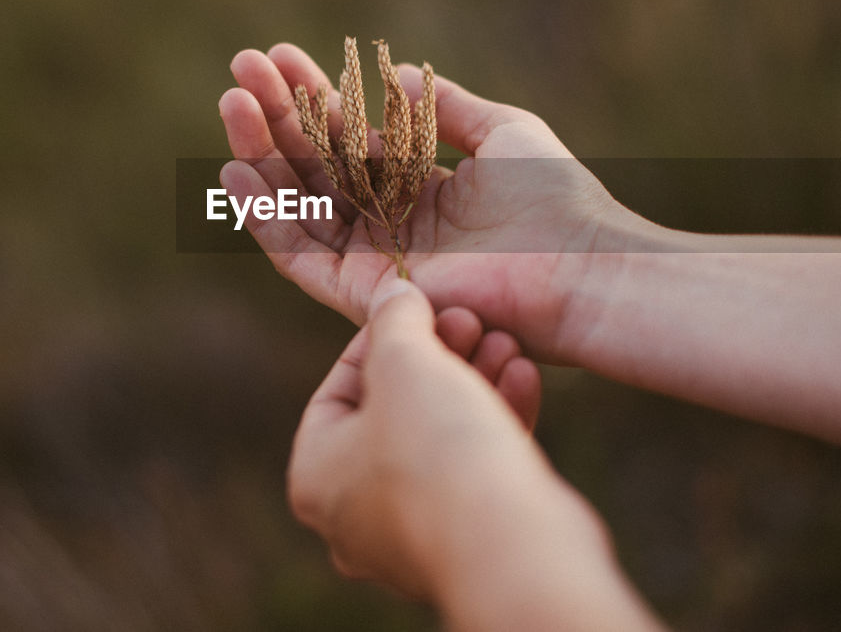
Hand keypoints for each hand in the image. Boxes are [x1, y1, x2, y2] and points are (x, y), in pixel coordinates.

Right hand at [219, 43, 651, 362]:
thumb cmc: (555, 200)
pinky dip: (266, 215)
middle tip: (242, 67)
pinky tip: (238, 170)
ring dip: (260, 155)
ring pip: (298, 204)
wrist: (579, 268)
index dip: (313, 97)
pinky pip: (298, 255)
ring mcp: (373, 261)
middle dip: (275, 116)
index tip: (282, 54)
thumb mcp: (502, 131)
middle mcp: (389, 225)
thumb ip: (443, 107)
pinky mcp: (363, 294)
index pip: (349, 139)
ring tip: (232, 103)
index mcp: (420, 189)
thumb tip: (396, 73)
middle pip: (314, 166)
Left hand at [286, 279, 547, 596]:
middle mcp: (355, 513)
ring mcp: (413, 532)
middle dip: (438, 356)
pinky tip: (524, 377)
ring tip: (505, 341)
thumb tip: (391, 292)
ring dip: (475, 381)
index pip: (339, 387)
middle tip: (469, 319)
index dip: (380, 336)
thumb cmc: (438, 452)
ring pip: (440, 437)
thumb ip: (395, 321)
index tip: (418, 305)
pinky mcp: (470, 539)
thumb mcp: (406, 363)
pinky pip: (475, 468)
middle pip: (393, 411)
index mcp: (316, 475)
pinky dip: (497, 420)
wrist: (512, 547)